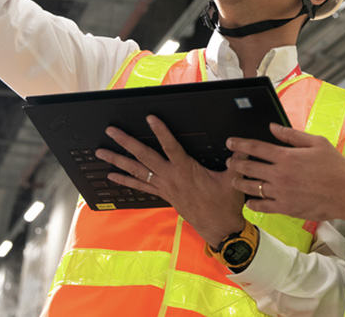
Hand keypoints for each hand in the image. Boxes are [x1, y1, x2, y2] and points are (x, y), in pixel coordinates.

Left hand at [96, 116, 246, 245]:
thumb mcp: (233, 179)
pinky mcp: (163, 194)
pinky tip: (112, 175)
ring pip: (136, 171)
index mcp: (187, 170)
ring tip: (101, 152)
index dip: (160, 131)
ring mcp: (164, 187)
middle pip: (144, 157)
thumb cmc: (224, 203)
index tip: (150, 118)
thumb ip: (237, 159)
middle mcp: (171, 177)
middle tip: (111, 131)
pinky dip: (125, 180)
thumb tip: (242, 144)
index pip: (170, 146)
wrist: (219, 227)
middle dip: (126, 142)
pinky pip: (140, 186)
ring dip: (117, 161)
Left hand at [226, 123, 344, 221]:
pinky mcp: (285, 208)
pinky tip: (249, 201)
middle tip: (230, 161)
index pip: (256, 148)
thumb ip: (292, 135)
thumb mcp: (317, 143)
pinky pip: (262, 206)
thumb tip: (273, 127)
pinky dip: (253, 204)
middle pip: (249, 167)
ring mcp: (281, 193)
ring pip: (251, 187)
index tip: (230, 142)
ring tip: (234, 180)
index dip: (240, 144)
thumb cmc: (335, 168)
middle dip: (235, 163)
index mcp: (286, 157)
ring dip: (239, 183)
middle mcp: (280, 175)